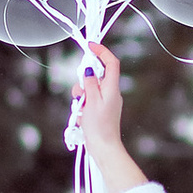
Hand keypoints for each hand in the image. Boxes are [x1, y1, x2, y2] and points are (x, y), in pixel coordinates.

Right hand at [65, 42, 145, 191]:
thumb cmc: (99, 127)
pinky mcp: (101, 111)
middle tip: (80, 94)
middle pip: (97, 76)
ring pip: (91, 89)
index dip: (101, 52)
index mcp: (112, 88)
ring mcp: (107, 102)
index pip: (111, 63)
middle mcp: (112, 93)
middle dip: (84, 81)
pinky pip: (90, 100)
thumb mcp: (91, 101)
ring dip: (81, 95)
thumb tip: (90, 70)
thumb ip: (90, 84)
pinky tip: (81, 116)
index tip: (90, 46)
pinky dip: (83, 105)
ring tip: (80, 109)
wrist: (103, 147)